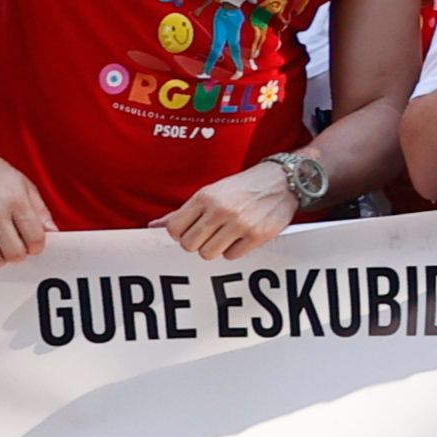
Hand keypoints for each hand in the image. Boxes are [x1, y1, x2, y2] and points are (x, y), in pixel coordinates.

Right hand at [0, 150, 57, 267]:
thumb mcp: (24, 185)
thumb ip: (40, 210)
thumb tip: (52, 232)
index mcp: (15, 200)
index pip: (34, 238)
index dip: (37, 247)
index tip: (33, 245)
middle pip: (14, 253)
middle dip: (20, 255)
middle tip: (17, 246)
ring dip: (0, 259)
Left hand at [164, 161, 302, 259]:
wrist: (283, 180)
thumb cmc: (242, 187)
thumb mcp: (211, 192)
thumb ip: (183, 211)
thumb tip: (153, 226)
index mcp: (205, 197)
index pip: (175, 230)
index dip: (181, 234)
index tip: (191, 230)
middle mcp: (221, 210)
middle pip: (189, 245)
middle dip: (197, 243)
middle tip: (209, 235)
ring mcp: (239, 223)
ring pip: (208, 254)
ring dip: (215, 249)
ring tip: (225, 236)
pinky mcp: (257, 235)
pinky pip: (232, 256)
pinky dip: (234, 250)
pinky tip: (241, 237)